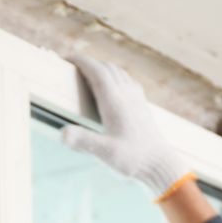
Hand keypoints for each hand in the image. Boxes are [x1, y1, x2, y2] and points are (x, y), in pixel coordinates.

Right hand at [61, 56, 191, 195]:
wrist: (160, 164)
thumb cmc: (133, 159)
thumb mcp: (105, 152)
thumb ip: (83, 141)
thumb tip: (61, 133)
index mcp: (114, 101)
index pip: (96, 71)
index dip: (80, 61)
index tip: (66, 57)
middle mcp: (126, 95)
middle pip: (106, 68)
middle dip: (88, 62)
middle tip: (71, 65)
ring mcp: (136, 98)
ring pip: (118, 72)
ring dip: (101, 68)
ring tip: (87, 73)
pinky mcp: (141, 105)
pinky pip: (127, 81)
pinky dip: (115, 76)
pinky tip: (112, 85)